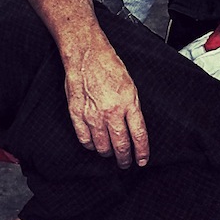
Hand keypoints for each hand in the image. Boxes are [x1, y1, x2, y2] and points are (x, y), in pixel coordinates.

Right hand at [64, 49, 148, 167]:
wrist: (87, 55)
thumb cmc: (109, 67)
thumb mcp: (131, 87)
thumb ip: (133, 109)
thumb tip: (135, 129)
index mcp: (128, 104)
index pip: (138, 136)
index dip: (142, 152)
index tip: (142, 161)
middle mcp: (111, 112)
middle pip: (121, 145)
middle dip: (125, 158)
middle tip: (126, 163)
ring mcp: (93, 115)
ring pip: (102, 146)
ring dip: (108, 153)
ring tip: (110, 154)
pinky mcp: (77, 115)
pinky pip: (85, 139)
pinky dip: (91, 146)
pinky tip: (94, 145)